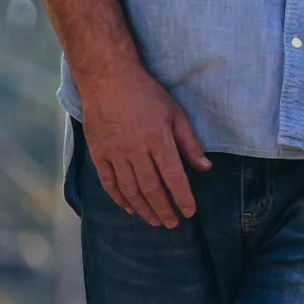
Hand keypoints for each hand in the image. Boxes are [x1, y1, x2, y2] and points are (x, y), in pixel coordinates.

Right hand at [80, 65, 210, 227]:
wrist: (108, 80)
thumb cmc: (147, 94)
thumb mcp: (176, 113)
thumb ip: (189, 142)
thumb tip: (205, 167)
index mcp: (158, 139)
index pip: (173, 176)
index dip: (182, 197)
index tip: (190, 212)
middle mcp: (135, 150)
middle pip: (151, 188)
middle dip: (164, 209)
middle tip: (173, 224)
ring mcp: (114, 153)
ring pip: (130, 190)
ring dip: (143, 209)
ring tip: (155, 221)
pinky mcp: (98, 154)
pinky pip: (109, 183)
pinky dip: (120, 199)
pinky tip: (130, 208)